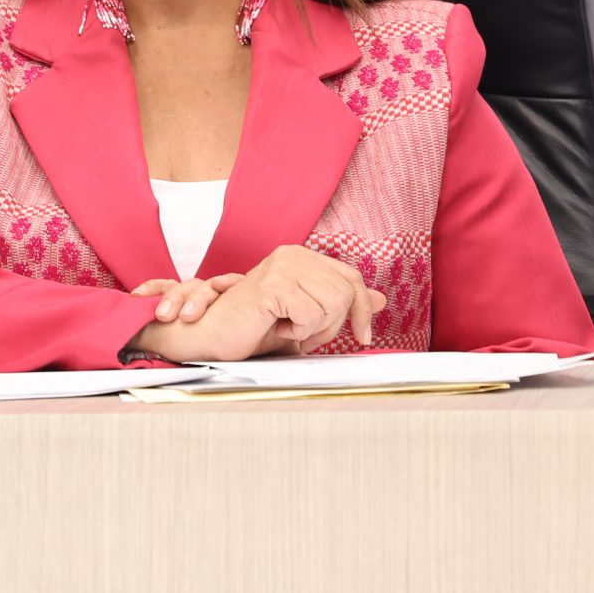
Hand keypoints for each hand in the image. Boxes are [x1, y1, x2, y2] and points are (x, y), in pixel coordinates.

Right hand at [130, 247, 385, 361]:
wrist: (212, 335)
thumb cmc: (253, 326)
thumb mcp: (305, 315)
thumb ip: (341, 303)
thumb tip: (382, 299)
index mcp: (300, 257)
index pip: (352, 278)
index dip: (362, 310)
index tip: (362, 337)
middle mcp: (292, 255)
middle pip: (347, 292)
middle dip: (334, 326)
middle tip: (307, 337)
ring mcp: (282, 267)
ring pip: (334, 304)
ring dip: (316, 329)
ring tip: (291, 330)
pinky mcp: (273, 285)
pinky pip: (312, 315)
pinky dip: (299, 331)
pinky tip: (278, 327)